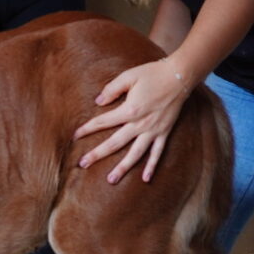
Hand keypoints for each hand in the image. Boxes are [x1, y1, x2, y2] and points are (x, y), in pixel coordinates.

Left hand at [74, 60, 192, 184]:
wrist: (179, 76)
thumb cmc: (152, 73)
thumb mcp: (129, 76)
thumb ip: (112, 89)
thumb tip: (98, 102)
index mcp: (130, 110)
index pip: (103, 122)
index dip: (87, 129)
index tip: (75, 136)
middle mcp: (140, 124)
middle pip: (115, 143)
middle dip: (98, 154)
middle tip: (82, 164)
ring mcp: (153, 131)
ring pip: (135, 154)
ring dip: (122, 168)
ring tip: (110, 180)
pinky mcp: (164, 132)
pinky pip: (157, 153)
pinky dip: (152, 166)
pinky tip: (145, 179)